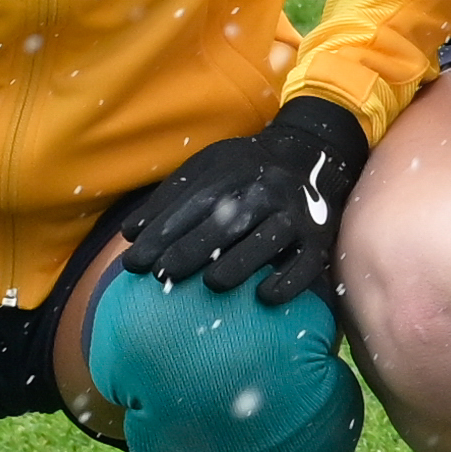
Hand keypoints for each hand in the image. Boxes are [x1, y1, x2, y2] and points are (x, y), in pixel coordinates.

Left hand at [114, 95, 368, 302]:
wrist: (314, 154)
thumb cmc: (248, 169)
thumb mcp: (208, 168)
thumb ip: (171, 198)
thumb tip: (129, 232)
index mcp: (236, 172)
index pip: (194, 204)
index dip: (163, 233)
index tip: (135, 261)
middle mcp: (268, 190)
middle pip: (227, 222)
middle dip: (191, 250)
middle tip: (162, 276)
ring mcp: (298, 214)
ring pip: (268, 241)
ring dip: (239, 263)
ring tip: (211, 285)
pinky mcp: (320, 238)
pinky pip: (307, 264)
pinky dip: (288, 282)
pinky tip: (264, 297)